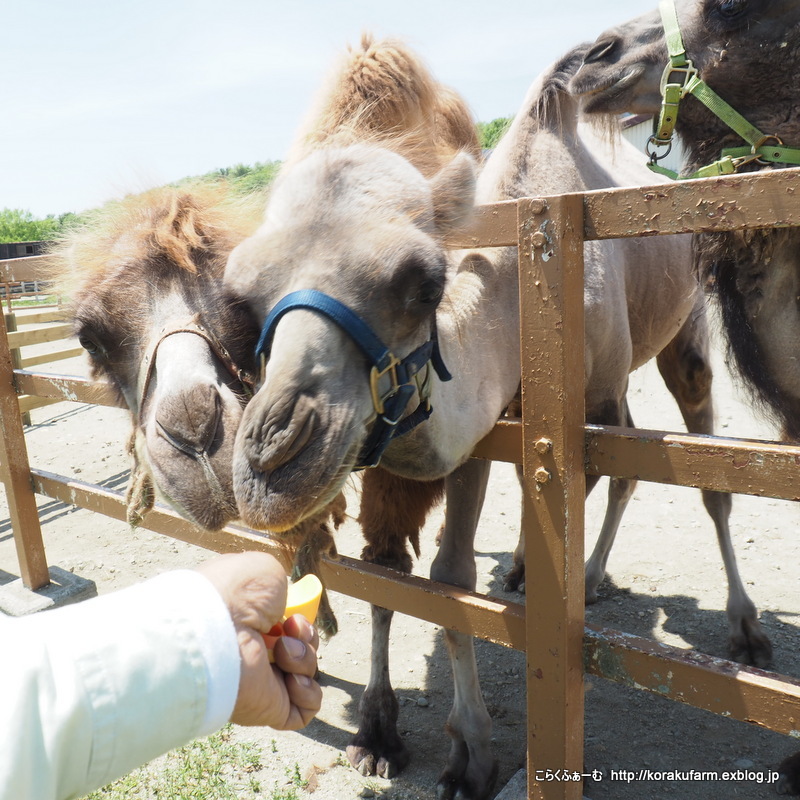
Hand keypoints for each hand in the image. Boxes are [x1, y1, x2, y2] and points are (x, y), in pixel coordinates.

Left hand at [196, 552, 321, 728]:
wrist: (214, 631)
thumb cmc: (235, 595)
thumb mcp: (264, 571)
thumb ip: (279, 588)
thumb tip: (283, 611)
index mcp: (246, 622)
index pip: (282, 625)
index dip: (297, 618)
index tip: (293, 613)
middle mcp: (253, 652)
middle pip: (299, 647)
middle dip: (306, 635)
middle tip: (292, 629)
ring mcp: (262, 682)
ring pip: (306, 672)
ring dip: (305, 657)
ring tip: (283, 652)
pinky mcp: (271, 708)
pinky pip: (306, 707)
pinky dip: (308, 691)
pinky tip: (292, 678)